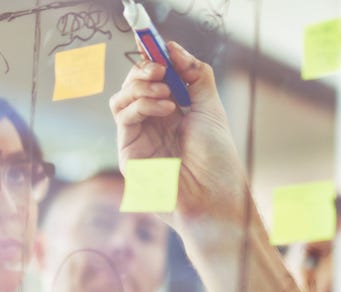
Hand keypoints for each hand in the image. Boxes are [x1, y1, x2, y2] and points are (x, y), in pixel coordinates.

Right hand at [109, 43, 248, 236]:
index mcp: (174, 116)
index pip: (154, 80)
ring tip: (167, 91)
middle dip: (145, 69)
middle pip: (134, 86)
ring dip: (141, 86)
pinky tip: (166, 107)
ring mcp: (140, 139)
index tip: (155, 45)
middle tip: (160, 66)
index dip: (152, 60)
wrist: (216, 197)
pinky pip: (123, 116)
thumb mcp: (211, 110)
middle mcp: (154, 126)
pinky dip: (142, 103)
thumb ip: (195, 77)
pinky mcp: (129, 153)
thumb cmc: (218, 160)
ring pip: (122, 98)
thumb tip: (173, 48)